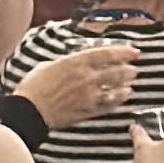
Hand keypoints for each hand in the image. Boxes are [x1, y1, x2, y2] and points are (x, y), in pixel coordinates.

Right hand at [13, 45, 136, 129]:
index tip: (134, 52)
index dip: (123, 52)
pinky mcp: (88, 110)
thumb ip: (66, 63)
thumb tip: (74, 61)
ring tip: (131, 82)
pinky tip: (124, 96)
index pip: (106, 54)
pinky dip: (118, 99)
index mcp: (76, 63)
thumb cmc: (33, 86)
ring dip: (126, 84)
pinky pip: (109, 104)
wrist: (29, 111)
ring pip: (115, 88)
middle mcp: (87, 78)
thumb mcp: (48, 65)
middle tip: (134, 69)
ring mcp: (89, 95)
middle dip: (128, 70)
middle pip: (116, 72)